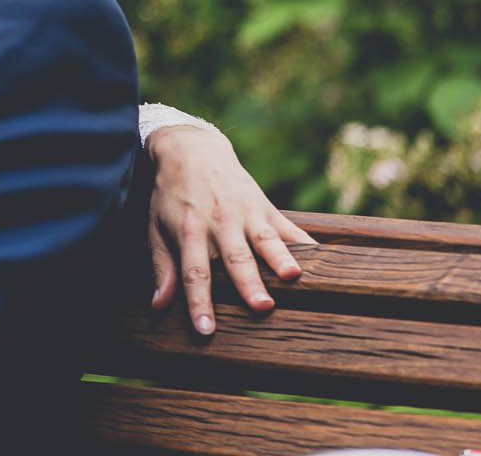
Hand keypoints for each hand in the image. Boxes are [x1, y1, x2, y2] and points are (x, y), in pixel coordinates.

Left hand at [144, 125, 314, 334]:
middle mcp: (219, 223)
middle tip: (262, 308)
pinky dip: (305, 243)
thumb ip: (162, 267)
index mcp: (189, 232)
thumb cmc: (170, 196)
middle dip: (249, 283)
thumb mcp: (156, 227)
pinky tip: (324, 260)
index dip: (200, 302)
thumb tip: (158, 305)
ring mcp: (245, 214)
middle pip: (235, 258)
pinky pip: (289, 228)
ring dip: (280, 259)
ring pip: (265, 240)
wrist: (192, 150)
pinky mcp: (266, 207)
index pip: (194, 273)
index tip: (206, 330)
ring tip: (294, 277)